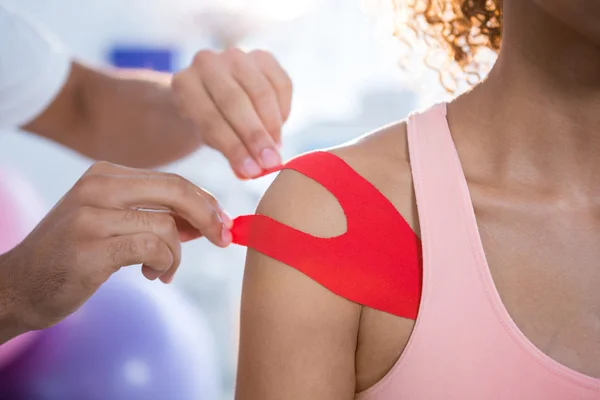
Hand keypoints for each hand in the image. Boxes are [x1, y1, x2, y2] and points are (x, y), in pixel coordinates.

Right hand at [0, 161, 231, 338]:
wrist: (17, 285)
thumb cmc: (73, 255)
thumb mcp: (115, 224)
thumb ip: (157, 216)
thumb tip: (207, 220)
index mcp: (105, 173)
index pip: (173, 180)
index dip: (205, 202)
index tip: (223, 223)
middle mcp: (97, 185)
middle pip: (177, 191)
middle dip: (209, 217)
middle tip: (222, 240)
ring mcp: (91, 214)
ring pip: (167, 226)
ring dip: (178, 255)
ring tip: (164, 271)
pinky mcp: (90, 246)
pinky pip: (152, 248)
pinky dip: (165, 264)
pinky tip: (154, 276)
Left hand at [172, 48, 292, 178]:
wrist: (215, 92)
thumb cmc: (212, 121)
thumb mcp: (211, 139)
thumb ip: (231, 154)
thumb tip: (253, 172)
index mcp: (184, 83)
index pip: (210, 118)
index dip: (233, 147)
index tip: (252, 172)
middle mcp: (207, 62)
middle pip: (235, 101)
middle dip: (255, 136)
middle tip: (271, 163)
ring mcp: (235, 55)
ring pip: (261, 92)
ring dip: (272, 126)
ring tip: (276, 151)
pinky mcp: (262, 56)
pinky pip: (280, 84)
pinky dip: (283, 110)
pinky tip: (278, 129)